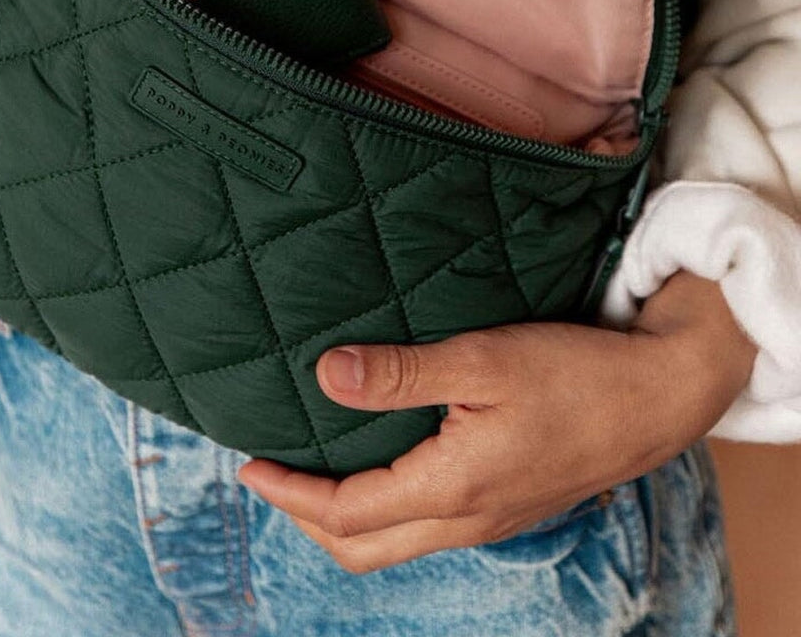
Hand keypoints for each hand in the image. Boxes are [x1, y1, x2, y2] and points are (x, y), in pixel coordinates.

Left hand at [237, 272, 755, 571]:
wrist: (657, 397)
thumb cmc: (573, 372)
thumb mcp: (482, 359)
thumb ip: (402, 372)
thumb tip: (325, 375)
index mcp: (452, 488)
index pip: (346, 512)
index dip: (290, 493)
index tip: (250, 464)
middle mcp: (467, 519)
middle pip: (363, 548)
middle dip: (307, 518)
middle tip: (272, 475)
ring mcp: (491, 519)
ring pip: (397, 543)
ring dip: (346, 517)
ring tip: (316, 469)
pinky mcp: (509, 505)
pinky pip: (429, 527)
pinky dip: (387, 508)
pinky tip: (386, 463)